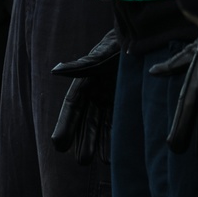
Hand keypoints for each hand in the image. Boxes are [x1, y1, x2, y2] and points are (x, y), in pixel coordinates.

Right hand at [51, 30, 118, 164]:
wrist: (142, 35)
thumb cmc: (120, 42)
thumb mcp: (102, 53)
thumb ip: (81, 65)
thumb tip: (54, 70)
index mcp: (85, 80)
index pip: (72, 107)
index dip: (65, 125)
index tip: (58, 145)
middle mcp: (95, 90)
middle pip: (85, 120)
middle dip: (82, 140)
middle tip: (82, 161)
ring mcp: (109, 96)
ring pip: (100, 124)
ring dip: (98, 142)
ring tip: (97, 160)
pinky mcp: (124, 99)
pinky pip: (117, 121)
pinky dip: (115, 136)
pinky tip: (115, 152)